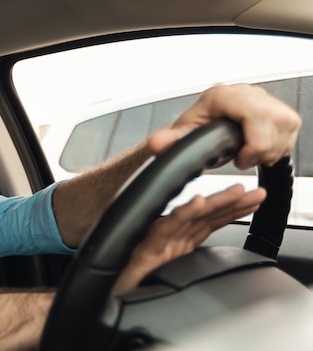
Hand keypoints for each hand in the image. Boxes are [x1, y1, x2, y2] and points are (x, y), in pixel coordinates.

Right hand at [112, 184, 265, 292]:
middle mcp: (168, 239)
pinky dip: (181, 215)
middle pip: (203, 217)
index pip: (208, 224)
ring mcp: (156, 242)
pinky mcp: (143, 248)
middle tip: (256, 192)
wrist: (109, 300)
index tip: (254, 202)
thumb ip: (188, 266)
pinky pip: (164, 229)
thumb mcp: (171, 278)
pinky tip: (196, 203)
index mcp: (176, 245)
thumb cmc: (134, 289)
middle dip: (231, 202)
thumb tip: (214, 265)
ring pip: (189, 218)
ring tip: (236, 192)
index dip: (232, 211)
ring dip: (214, 203)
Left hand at [147, 84, 300, 168]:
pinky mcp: (281, 109)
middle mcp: (249, 93)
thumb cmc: (195, 127)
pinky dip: (278, 146)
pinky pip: (292, 131)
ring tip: (248, 153)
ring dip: (269, 150)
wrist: (203, 124)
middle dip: (261, 151)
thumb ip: (170, 141)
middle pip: (277, 125)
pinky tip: (258, 148)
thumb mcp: (182, 136)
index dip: (253, 145)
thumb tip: (158, 143)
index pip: (257, 117)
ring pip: (287, 129)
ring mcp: (268, 100)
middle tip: (242, 158)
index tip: (239, 159)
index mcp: (225, 96)